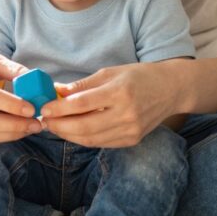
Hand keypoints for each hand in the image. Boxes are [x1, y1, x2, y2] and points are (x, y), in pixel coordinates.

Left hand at [39, 60, 186, 147]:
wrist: (171, 90)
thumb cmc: (140, 76)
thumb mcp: (111, 72)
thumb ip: (83, 85)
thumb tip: (57, 92)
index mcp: (120, 92)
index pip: (82, 104)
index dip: (60, 109)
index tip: (45, 108)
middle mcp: (126, 114)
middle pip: (84, 126)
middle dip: (60, 126)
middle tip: (45, 121)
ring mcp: (130, 130)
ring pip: (91, 139)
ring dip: (69, 135)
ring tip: (56, 127)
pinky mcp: (132, 140)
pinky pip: (101, 143)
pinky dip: (84, 139)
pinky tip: (73, 131)